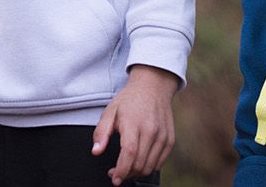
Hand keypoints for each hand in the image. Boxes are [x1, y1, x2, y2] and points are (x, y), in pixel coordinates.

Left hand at [91, 64, 178, 184]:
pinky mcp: (170, 139)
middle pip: (139, 164)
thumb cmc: (130, 99)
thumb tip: (96, 151)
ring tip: (127, 168)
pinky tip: (139, 161)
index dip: (121, 171)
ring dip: (137, 172)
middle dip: (126, 174)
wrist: (153, 86)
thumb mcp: (110, 111)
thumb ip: (101, 132)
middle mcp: (151, 131)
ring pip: (150, 167)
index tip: (114, 178)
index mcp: (133, 124)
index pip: (128, 154)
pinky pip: (160, 162)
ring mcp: (162, 136)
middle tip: (116, 173)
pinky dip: (149, 166)